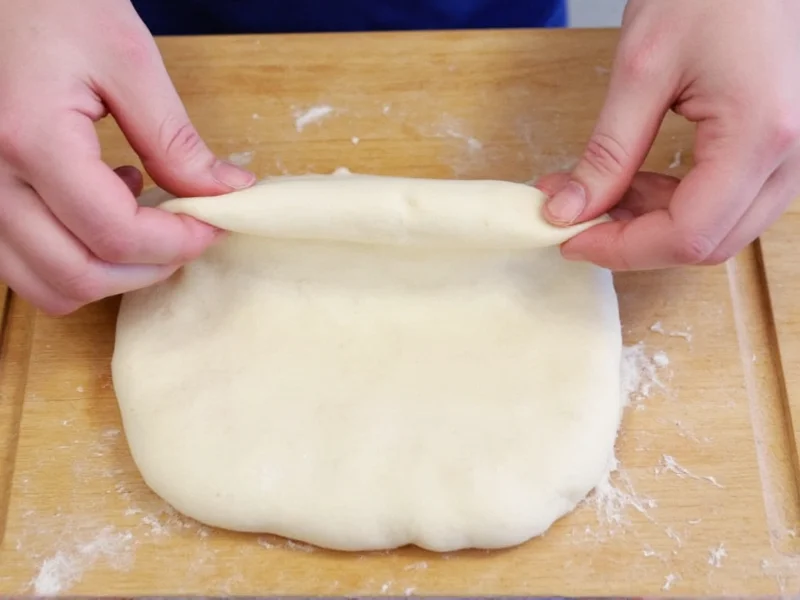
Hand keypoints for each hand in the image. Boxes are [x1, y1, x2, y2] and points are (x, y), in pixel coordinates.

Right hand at [0, 0, 254, 314]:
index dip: (178, 242)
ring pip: (46, 285)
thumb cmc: (52, 4)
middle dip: (148, 268)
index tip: (213, 224)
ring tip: (139, 215)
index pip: (116, 234)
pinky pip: (24, 264)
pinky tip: (99, 205)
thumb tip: (225, 192)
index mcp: (31, 140)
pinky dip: (72, 259)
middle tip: (185, 232)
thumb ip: (175, 139)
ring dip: (109, 271)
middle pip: (79, 276)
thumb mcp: (127, 60)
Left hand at [540, 0, 799, 269]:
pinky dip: (678, 202)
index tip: (569, 239)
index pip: (688, 236)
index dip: (622, 249)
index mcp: (760, 138)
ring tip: (600, 189)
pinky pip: (729, 201)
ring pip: (719, 228)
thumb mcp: (642, 68)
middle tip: (577, 215)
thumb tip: (569, 211)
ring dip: (653, 222)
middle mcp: (791, 158)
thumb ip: (607, 152)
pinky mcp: (780, 147)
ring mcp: (793, 155)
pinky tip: (638, 180)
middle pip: (707, 243)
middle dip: (633, 239)